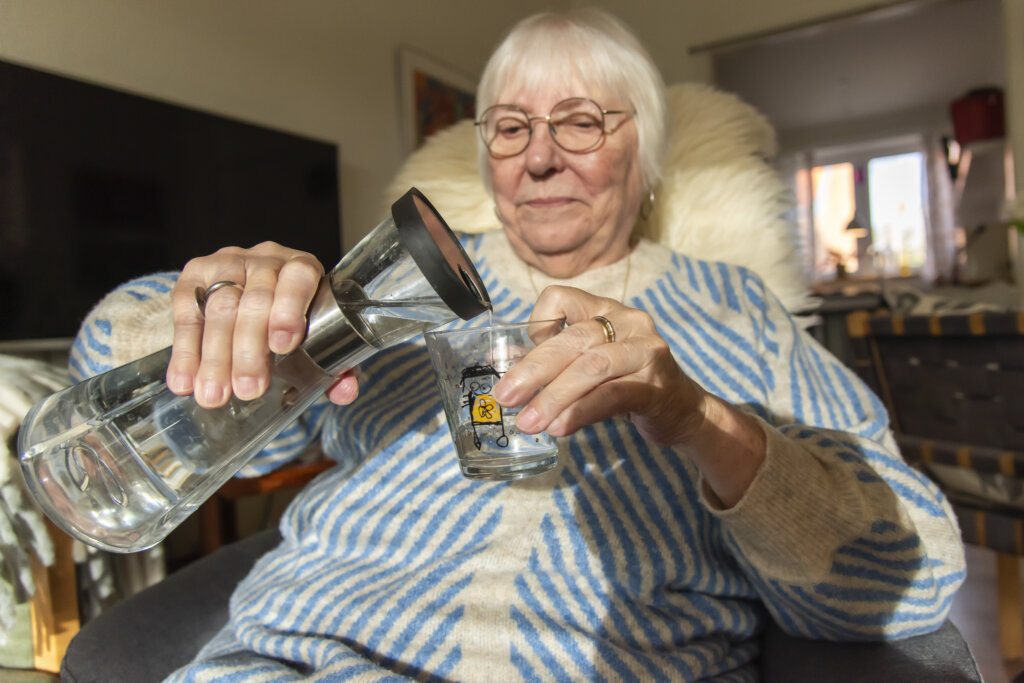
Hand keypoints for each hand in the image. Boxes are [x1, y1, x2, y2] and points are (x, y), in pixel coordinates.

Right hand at [167, 241, 358, 407]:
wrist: (248, 294)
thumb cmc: (291, 322)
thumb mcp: (316, 339)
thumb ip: (337, 367)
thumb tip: (345, 393)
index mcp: (302, 268)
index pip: (298, 277)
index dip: (290, 309)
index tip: (283, 346)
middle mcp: (265, 259)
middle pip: (255, 300)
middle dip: (249, 349)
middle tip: (247, 390)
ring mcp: (227, 263)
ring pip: (220, 307)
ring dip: (216, 356)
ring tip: (214, 395)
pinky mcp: (194, 275)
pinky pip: (187, 311)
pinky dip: (186, 351)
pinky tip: (184, 380)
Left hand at [492, 285, 764, 506]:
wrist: (684, 410)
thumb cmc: (627, 382)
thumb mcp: (590, 363)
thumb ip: (554, 361)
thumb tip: (502, 365)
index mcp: (605, 310)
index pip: (560, 298)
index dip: (536, 324)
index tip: (519, 356)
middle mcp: (628, 322)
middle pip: (573, 339)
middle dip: (534, 369)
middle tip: (505, 396)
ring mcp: (645, 351)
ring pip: (592, 367)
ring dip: (554, 396)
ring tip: (528, 421)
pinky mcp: (655, 385)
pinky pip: (612, 395)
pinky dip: (582, 411)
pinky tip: (560, 427)